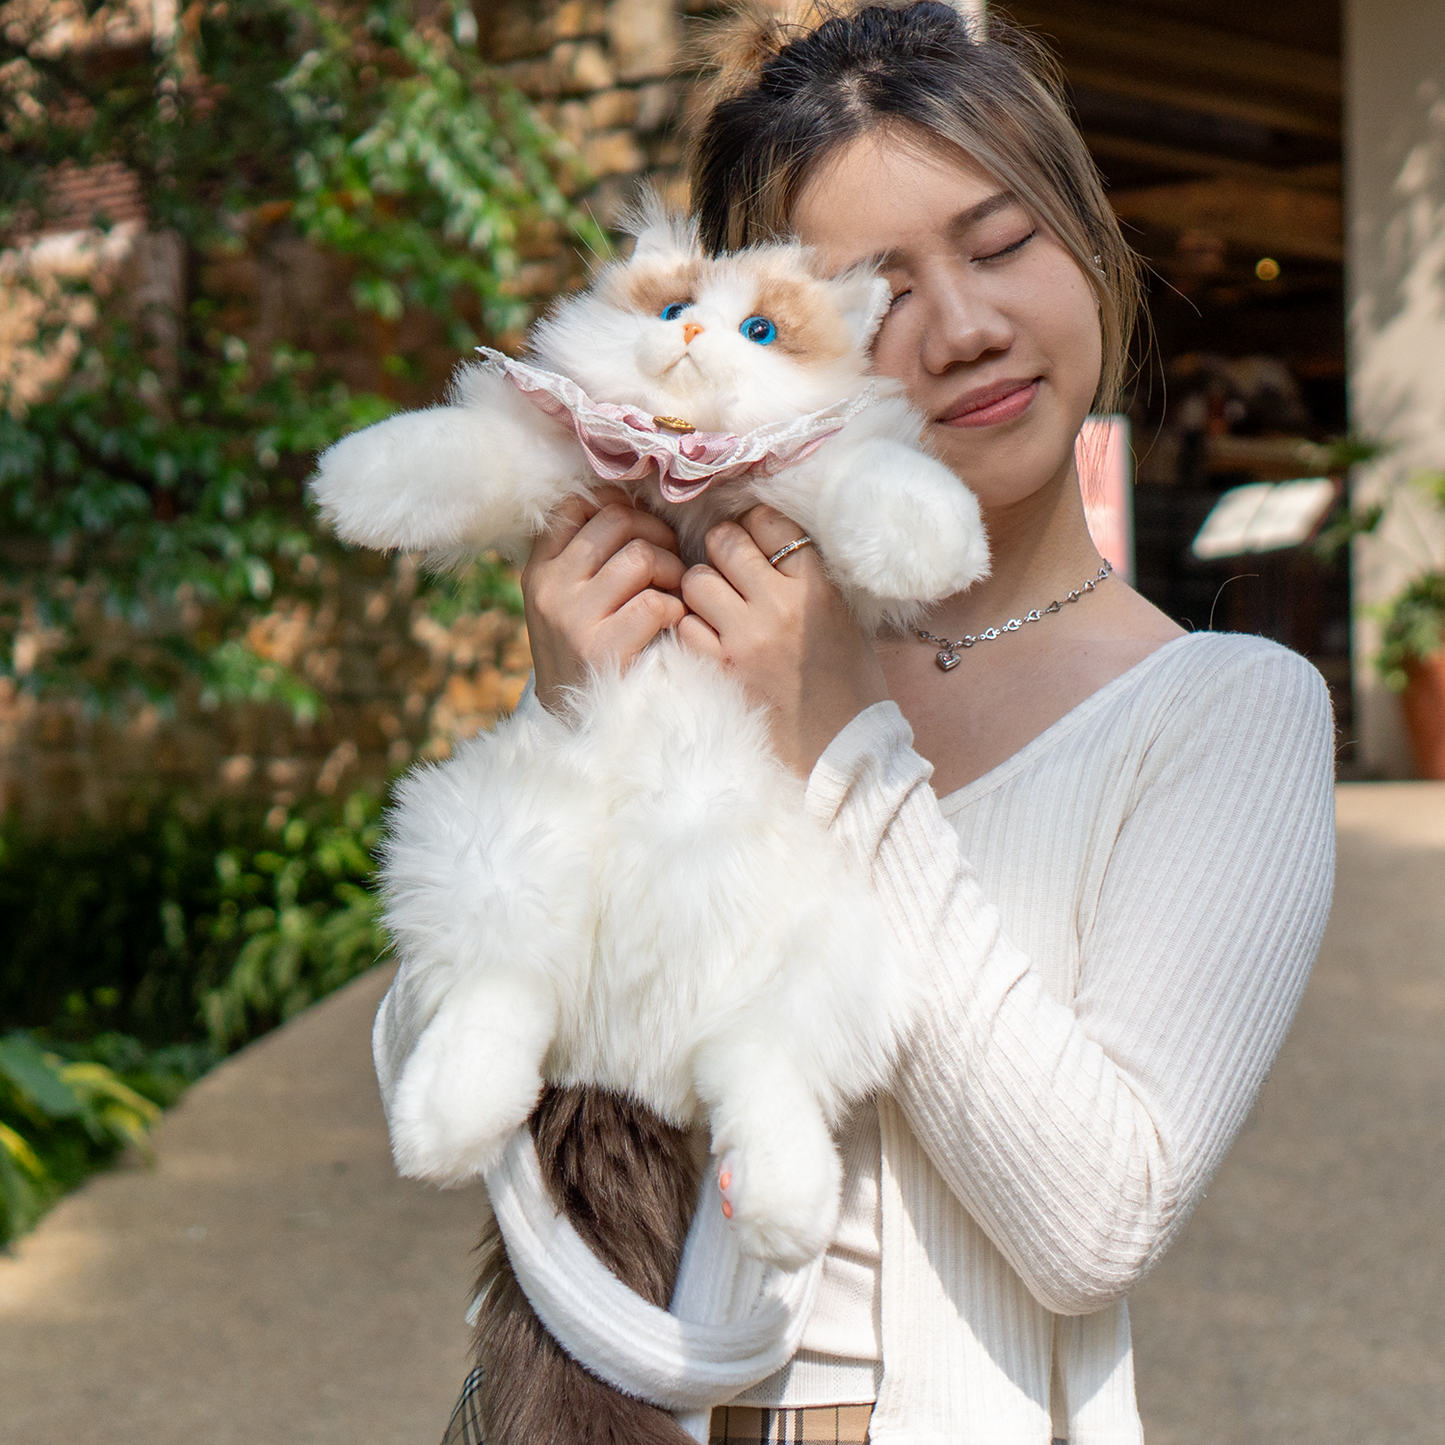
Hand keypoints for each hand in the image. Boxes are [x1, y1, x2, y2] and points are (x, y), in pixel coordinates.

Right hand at [522, 487, 685, 714]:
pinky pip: (656, 602)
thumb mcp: (567, 602)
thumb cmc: (586, 653)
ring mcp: (574, 619)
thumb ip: (588, 558)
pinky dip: (675, 609)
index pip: (576, 505)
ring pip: (642, 557)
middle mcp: (551, 589)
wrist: (575, 724)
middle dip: (656, 534)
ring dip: (673, 570)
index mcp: (540, 571)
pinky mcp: (604, 649)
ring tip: (675, 592)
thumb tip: (636, 504)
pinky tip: (672, 623)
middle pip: (616, 521)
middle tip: (671, 561)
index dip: (619, 506)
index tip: (642, 529)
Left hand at [678, 506, 886, 776]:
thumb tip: (766, 545)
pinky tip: (709, 637)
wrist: (846, 747)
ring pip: (696, 580)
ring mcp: (745, 638)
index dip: (755, 526)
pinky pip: (684, 626)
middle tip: (728, 569)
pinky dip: (691, 626)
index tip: (755, 540)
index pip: (769, 523)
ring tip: (716, 604)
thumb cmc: (850, 681)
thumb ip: (806, 578)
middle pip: (725, 543)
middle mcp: (779, 606)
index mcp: (816, 587)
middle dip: (722, 550)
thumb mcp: (842, 616)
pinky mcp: (722, 670)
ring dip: (701, 587)